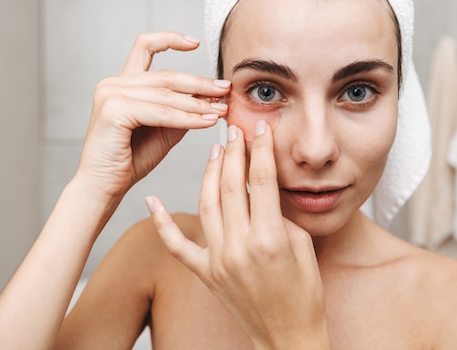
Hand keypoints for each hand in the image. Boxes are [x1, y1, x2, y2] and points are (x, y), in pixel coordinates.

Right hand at [76, 32, 230, 204]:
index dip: (170, 40)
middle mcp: (113, 84)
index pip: (144, 47)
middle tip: (225, 90)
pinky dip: (186, 118)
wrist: (104, 187)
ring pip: (166, 95)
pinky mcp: (114, 110)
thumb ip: (181, 111)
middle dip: (200, 83)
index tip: (194, 42)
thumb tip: (211, 97)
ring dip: (198, 103)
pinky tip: (205, 122)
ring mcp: (111, 94)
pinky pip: (160, 112)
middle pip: (166, 75)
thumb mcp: (164, 130)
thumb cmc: (131, 160)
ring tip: (221, 110)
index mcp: (122, 84)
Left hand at [147, 121, 330, 349]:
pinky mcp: (206, 273)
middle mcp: (240, 246)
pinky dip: (162, 223)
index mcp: (270, 238)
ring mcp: (218, 260)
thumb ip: (278, 213)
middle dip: (233, 153)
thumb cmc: (304, 293)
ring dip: (210, 173)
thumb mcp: (301, 245)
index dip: (260, 148)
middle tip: (234, 131)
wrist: (288, 335)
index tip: (259, 128)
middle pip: (231, 186)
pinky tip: (152, 200)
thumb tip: (260, 187)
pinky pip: (178, 246)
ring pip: (206, 204)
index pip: (261, 179)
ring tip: (214, 151)